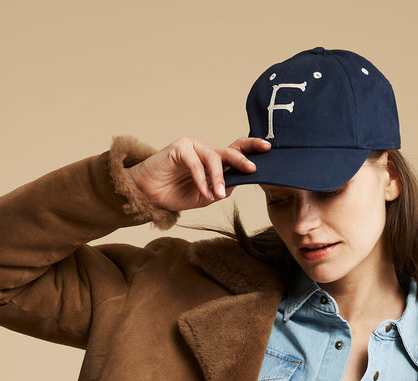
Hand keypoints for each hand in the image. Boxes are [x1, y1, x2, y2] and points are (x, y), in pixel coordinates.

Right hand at [126, 136, 270, 211]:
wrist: (148, 195)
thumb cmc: (175, 194)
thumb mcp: (205, 196)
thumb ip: (221, 189)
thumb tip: (237, 184)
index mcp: (214, 161)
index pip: (236, 151)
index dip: (252, 149)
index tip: (269, 149)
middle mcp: (205, 150)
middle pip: (229, 150)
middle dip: (242, 159)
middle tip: (252, 169)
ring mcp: (192, 147)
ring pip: (213, 159)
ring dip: (218, 178)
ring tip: (218, 194)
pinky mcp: (179, 148)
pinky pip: (195, 164)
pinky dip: (201, 179)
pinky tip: (203, 192)